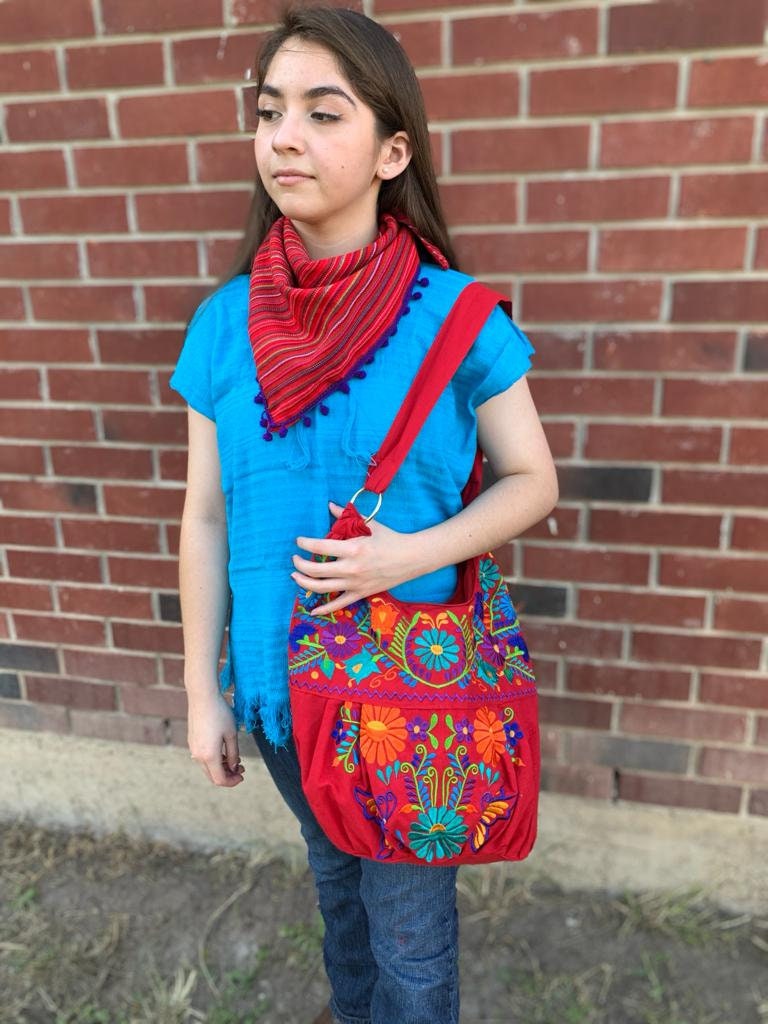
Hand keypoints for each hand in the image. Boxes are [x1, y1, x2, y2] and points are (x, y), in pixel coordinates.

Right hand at [187, 691, 244, 787]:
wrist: (202, 697)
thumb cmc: (220, 714)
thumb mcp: (231, 735)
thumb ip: (233, 754)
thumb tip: (233, 768)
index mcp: (209, 756)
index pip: (220, 780)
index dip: (232, 782)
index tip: (242, 775)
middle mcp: (198, 755)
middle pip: (212, 776)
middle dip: (228, 775)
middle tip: (241, 768)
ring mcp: (193, 748)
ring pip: (207, 767)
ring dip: (221, 767)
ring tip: (235, 759)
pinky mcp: (192, 741)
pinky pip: (202, 757)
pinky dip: (214, 759)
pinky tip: (223, 751)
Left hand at [291, 502, 419, 615]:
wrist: (411, 558)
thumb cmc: (390, 539)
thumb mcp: (370, 524)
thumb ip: (347, 516)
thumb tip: (330, 505)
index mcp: (353, 548)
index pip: (320, 547)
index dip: (305, 544)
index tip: (299, 541)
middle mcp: (351, 568)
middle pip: (315, 570)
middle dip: (300, 564)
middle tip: (295, 558)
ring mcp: (355, 584)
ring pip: (321, 588)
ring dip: (304, 583)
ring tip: (295, 576)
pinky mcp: (360, 594)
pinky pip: (338, 604)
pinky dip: (324, 608)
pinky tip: (312, 610)